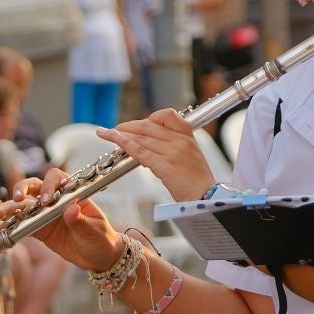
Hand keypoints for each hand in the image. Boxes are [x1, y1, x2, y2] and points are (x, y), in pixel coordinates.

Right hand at [0, 169, 123, 271]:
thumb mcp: (94, 230)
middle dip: (24, 189)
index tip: (46, 201)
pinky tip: (0, 225)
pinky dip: (11, 224)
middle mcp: (56, 201)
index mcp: (73, 194)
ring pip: (25, 204)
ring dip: (11, 207)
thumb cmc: (101, 238)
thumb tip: (71, 209)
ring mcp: (46, 214)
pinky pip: (22, 223)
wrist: (99, 257)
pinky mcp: (39, 229)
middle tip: (18, 199)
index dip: (49, 186)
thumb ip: (81, 221)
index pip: (57, 179)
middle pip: (36, 186)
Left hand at [98, 109, 215, 201]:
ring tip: (106, 133)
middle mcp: (180, 140)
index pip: (168, 115)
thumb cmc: (197, 181)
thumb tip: (149, 144)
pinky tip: (114, 139)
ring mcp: (172, 152)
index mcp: (188, 136)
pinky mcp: (165, 165)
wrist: (206, 198)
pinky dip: (124, 144)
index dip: (150, 118)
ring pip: (141, 138)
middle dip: (129, 126)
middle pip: (149, 126)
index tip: (139, 124)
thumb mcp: (190, 156)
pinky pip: (140, 151)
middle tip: (115, 129)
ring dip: (121, 134)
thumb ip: (173, 146)